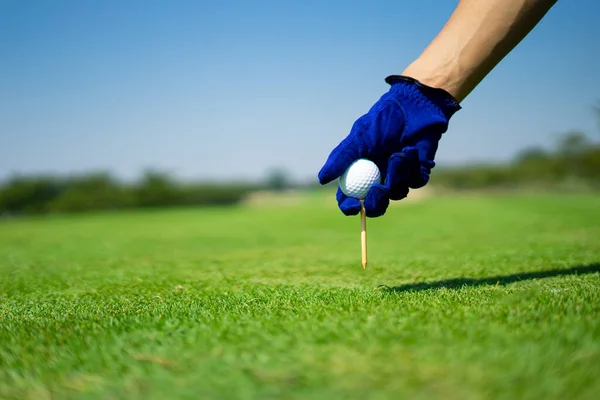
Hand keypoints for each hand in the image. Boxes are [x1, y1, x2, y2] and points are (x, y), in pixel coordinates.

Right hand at [318, 76, 460, 217]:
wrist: (414, 106)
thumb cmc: (383, 119)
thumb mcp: (359, 137)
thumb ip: (342, 158)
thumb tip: (322, 179)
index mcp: (360, 171)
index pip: (350, 197)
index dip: (349, 206)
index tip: (353, 206)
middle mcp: (378, 178)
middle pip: (375, 205)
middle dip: (376, 203)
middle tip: (378, 190)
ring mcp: (399, 177)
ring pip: (397, 193)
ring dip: (397, 174)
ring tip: (399, 153)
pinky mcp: (418, 173)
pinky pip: (416, 182)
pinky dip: (412, 167)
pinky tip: (411, 149)